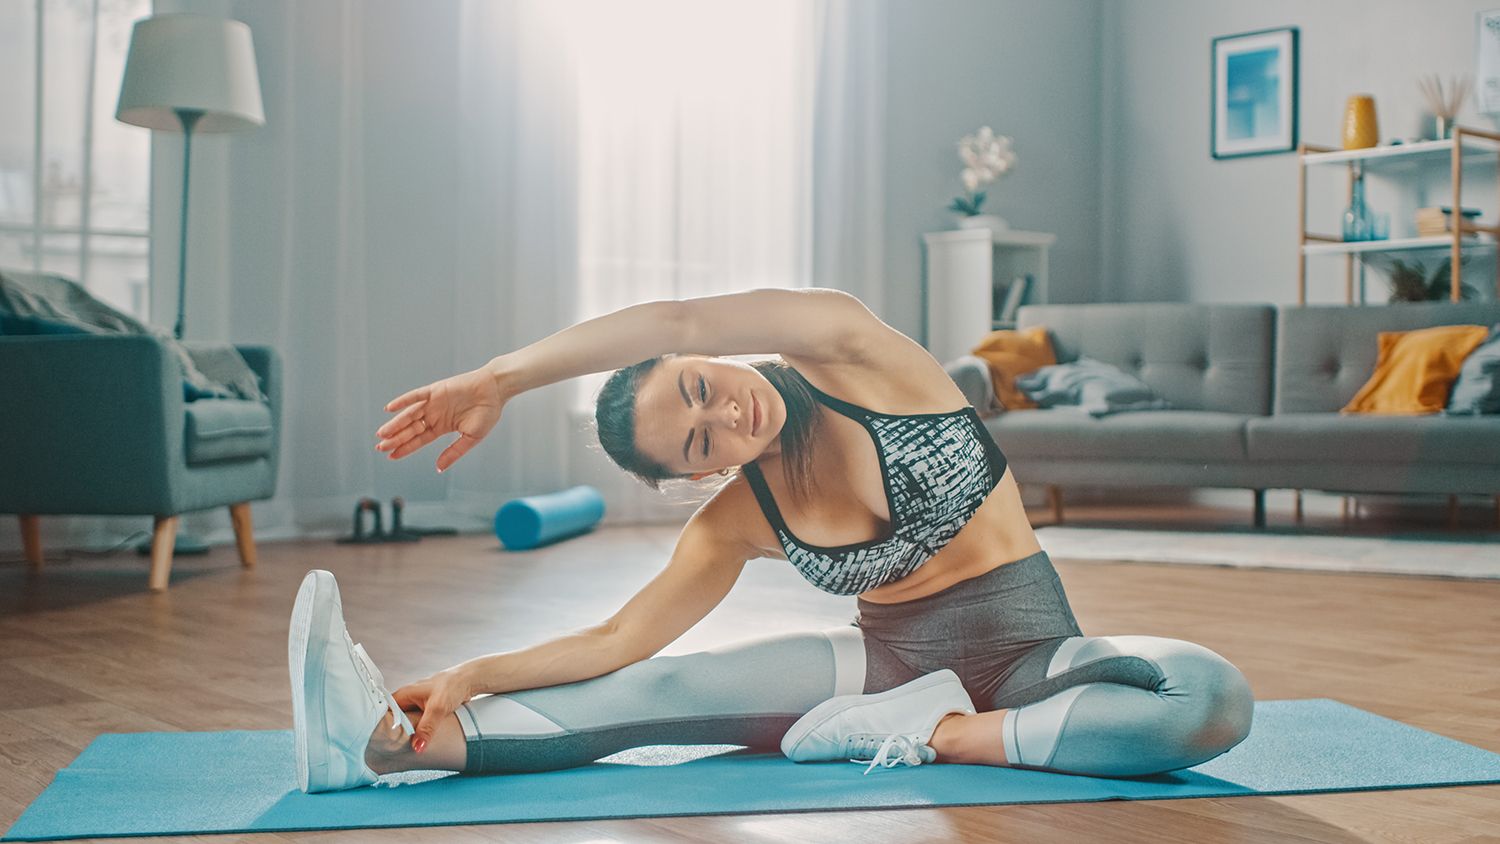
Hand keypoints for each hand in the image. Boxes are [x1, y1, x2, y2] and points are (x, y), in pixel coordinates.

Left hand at [376, 367, 504, 471]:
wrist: (495, 390)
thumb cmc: (487, 413)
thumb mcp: (471, 438)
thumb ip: (454, 451)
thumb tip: (439, 468)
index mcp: (443, 426)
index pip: (419, 439)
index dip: (406, 448)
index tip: (391, 456)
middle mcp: (435, 415)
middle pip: (411, 429)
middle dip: (396, 438)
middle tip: (380, 447)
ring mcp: (434, 402)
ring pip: (410, 414)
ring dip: (396, 424)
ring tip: (382, 434)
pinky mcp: (435, 390)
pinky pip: (415, 396)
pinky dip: (403, 401)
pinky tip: (390, 408)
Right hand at [391, 667, 474, 753]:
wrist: (469, 680)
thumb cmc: (452, 686)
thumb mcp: (437, 709)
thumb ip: (426, 728)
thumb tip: (417, 747)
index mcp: (404, 694)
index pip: (385, 713)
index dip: (382, 727)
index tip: (383, 742)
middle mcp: (408, 698)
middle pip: (396, 719)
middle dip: (396, 732)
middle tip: (393, 748)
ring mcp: (417, 703)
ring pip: (408, 721)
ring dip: (409, 732)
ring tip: (404, 747)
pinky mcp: (427, 708)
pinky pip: (418, 721)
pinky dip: (418, 730)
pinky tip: (419, 740)